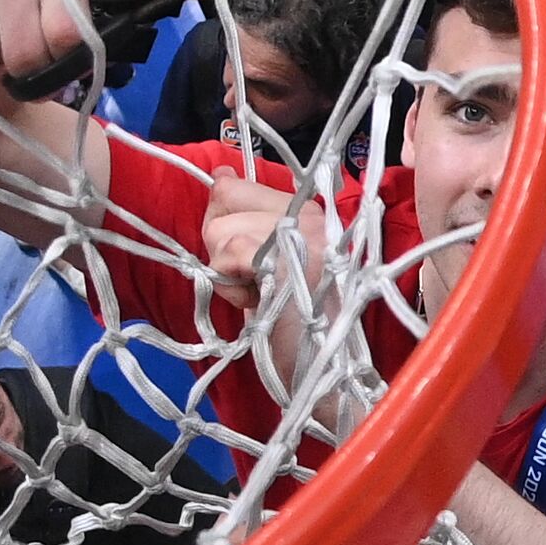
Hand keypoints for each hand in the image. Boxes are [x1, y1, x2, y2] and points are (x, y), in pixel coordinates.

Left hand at [201, 165, 326, 308]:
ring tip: (258, 294)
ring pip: (221, 230)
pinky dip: (230, 286)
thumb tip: (219, 174)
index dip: (222, 221)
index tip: (243, 258)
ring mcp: (303, 234)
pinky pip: (230, 252)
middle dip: (221, 248)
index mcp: (309, 210)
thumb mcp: (270, 261)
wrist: (325, 369)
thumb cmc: (296, 321)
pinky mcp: (288, 259)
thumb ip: (247, 218)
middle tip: (253, 281)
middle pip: (222, 201)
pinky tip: (255, 302)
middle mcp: (310, 215)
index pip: (235, 185)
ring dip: (226, 273)